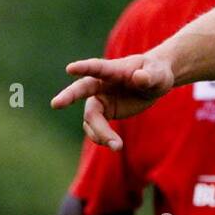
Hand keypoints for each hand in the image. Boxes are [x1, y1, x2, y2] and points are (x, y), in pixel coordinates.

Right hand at [52, 54, 174, 149]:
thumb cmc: (156, 73)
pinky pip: (95, 127)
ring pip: (91, 117)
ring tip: (117, 146)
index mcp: (114, 70)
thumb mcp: (158, 74)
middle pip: (81, 90)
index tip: (69, 68)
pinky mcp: (103, 113)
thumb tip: (139, 78)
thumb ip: (149, 76)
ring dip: (99, 132)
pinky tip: (114, 145)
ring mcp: (100, 99)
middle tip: (55, 104)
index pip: (97, 67)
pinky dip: (101, 137)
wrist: (153, 82)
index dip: (83, 68)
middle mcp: (101, 84)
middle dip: (68, 96)